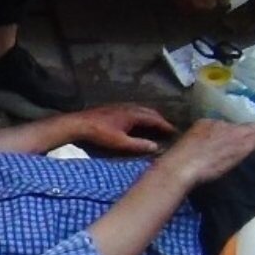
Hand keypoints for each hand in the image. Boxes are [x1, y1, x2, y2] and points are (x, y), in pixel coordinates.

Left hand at [61, 104, 178, 153]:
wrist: (79, 124)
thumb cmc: (99, 134)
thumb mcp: (120, 142)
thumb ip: (138, 145)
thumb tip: (156, 147)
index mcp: (133, 114)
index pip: (155, 119)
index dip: (166, 126)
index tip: (175, 132)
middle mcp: (129, 107)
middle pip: (150, 112)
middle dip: (160, 120)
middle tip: (168, 129)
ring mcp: (121, 106)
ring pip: (141, 110)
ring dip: (151, 117)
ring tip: (156, 125)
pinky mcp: (113, 108)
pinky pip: (133, 110)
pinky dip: (141, 116)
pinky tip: (137, 122)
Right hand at [155, 119, 254, 186]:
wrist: (182, 166)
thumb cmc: (179, 160)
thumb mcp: (187, 144)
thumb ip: (198, 142)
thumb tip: (204, 147)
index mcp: (206, 124)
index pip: (226, 125)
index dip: (235, 129)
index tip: (241, 132)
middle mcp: (221, 125)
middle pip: (241, 125)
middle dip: (253, 127)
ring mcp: (232, 135)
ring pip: (252, 130)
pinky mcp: (240, 146)